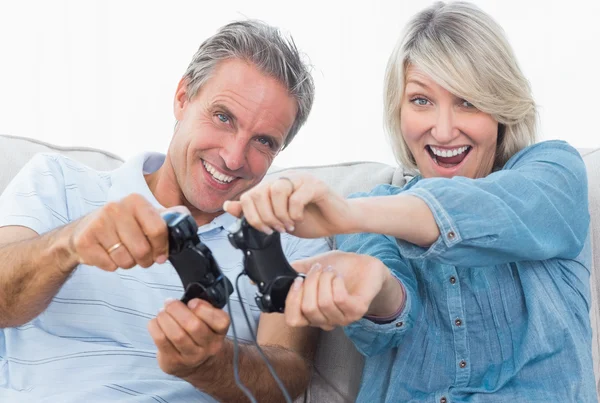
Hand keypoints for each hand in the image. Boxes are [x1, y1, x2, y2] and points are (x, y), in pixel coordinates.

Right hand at [67, 194, 187, 271]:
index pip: (158, 229)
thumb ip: (169, 218)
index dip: (162, 248)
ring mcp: (98, 223)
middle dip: (145, 259)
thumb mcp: (146, 216)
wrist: (84, 230)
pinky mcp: (84, 240)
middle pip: (142, 249)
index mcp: (136, 201)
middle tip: (140, 256)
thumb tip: (186, 220)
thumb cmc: (121, 224)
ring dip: (128, 263)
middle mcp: (116, 208)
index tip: (161, 254)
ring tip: (122, 252)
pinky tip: (107, 253)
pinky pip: (109, 265)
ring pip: (125, 260)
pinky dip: (111, 266)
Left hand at [148, 298, 229, 378]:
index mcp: (220, 332)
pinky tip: (156, 322)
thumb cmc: (201, 336)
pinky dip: (155, 327)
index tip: (191, 302)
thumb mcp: (210, 321)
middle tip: (170, 303)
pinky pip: (162, 341)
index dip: (202, 308)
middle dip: (177, 309)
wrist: (200, 365)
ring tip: (162, 312)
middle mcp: (209, 347)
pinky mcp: (174, 362)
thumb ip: (203, 309)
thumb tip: (186, 301)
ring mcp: (192, 357)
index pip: (219, 320)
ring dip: (164, 318)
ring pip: (176, 335)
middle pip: (194, 326)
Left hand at [223, 172, 356, 237]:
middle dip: (266, 218)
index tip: (266, 230)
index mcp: (273, 186)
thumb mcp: (277, 219)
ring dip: (280, 215)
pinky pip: (296, 196)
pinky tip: (299, 219)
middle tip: (278, 229)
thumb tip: (228, 206)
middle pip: (260, 192)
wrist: (338, 220)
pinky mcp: (316, 185)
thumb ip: (254, 212)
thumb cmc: (311, 218)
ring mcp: (301, 179)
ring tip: (288, 225)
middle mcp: (285, 178)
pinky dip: (294, 212)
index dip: (253, 217)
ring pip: (277, 191)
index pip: (248, 196)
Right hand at [284, 251, 401, 330]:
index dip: (292, 300)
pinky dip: (335, 282)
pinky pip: (339, 299)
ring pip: (323, 303)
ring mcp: (343, 318)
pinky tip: (338, 276)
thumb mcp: (311, 267)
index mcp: (313, 314)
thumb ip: (293, 272)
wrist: (366, 267)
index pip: (293, 320)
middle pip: (308, 309)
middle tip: (318, 269)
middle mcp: (327, 320)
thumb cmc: (340, 268)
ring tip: (330, 271)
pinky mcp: (357, 310)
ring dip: (324, 279)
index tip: (297, 280)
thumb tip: (272, 275)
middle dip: (310, 282)